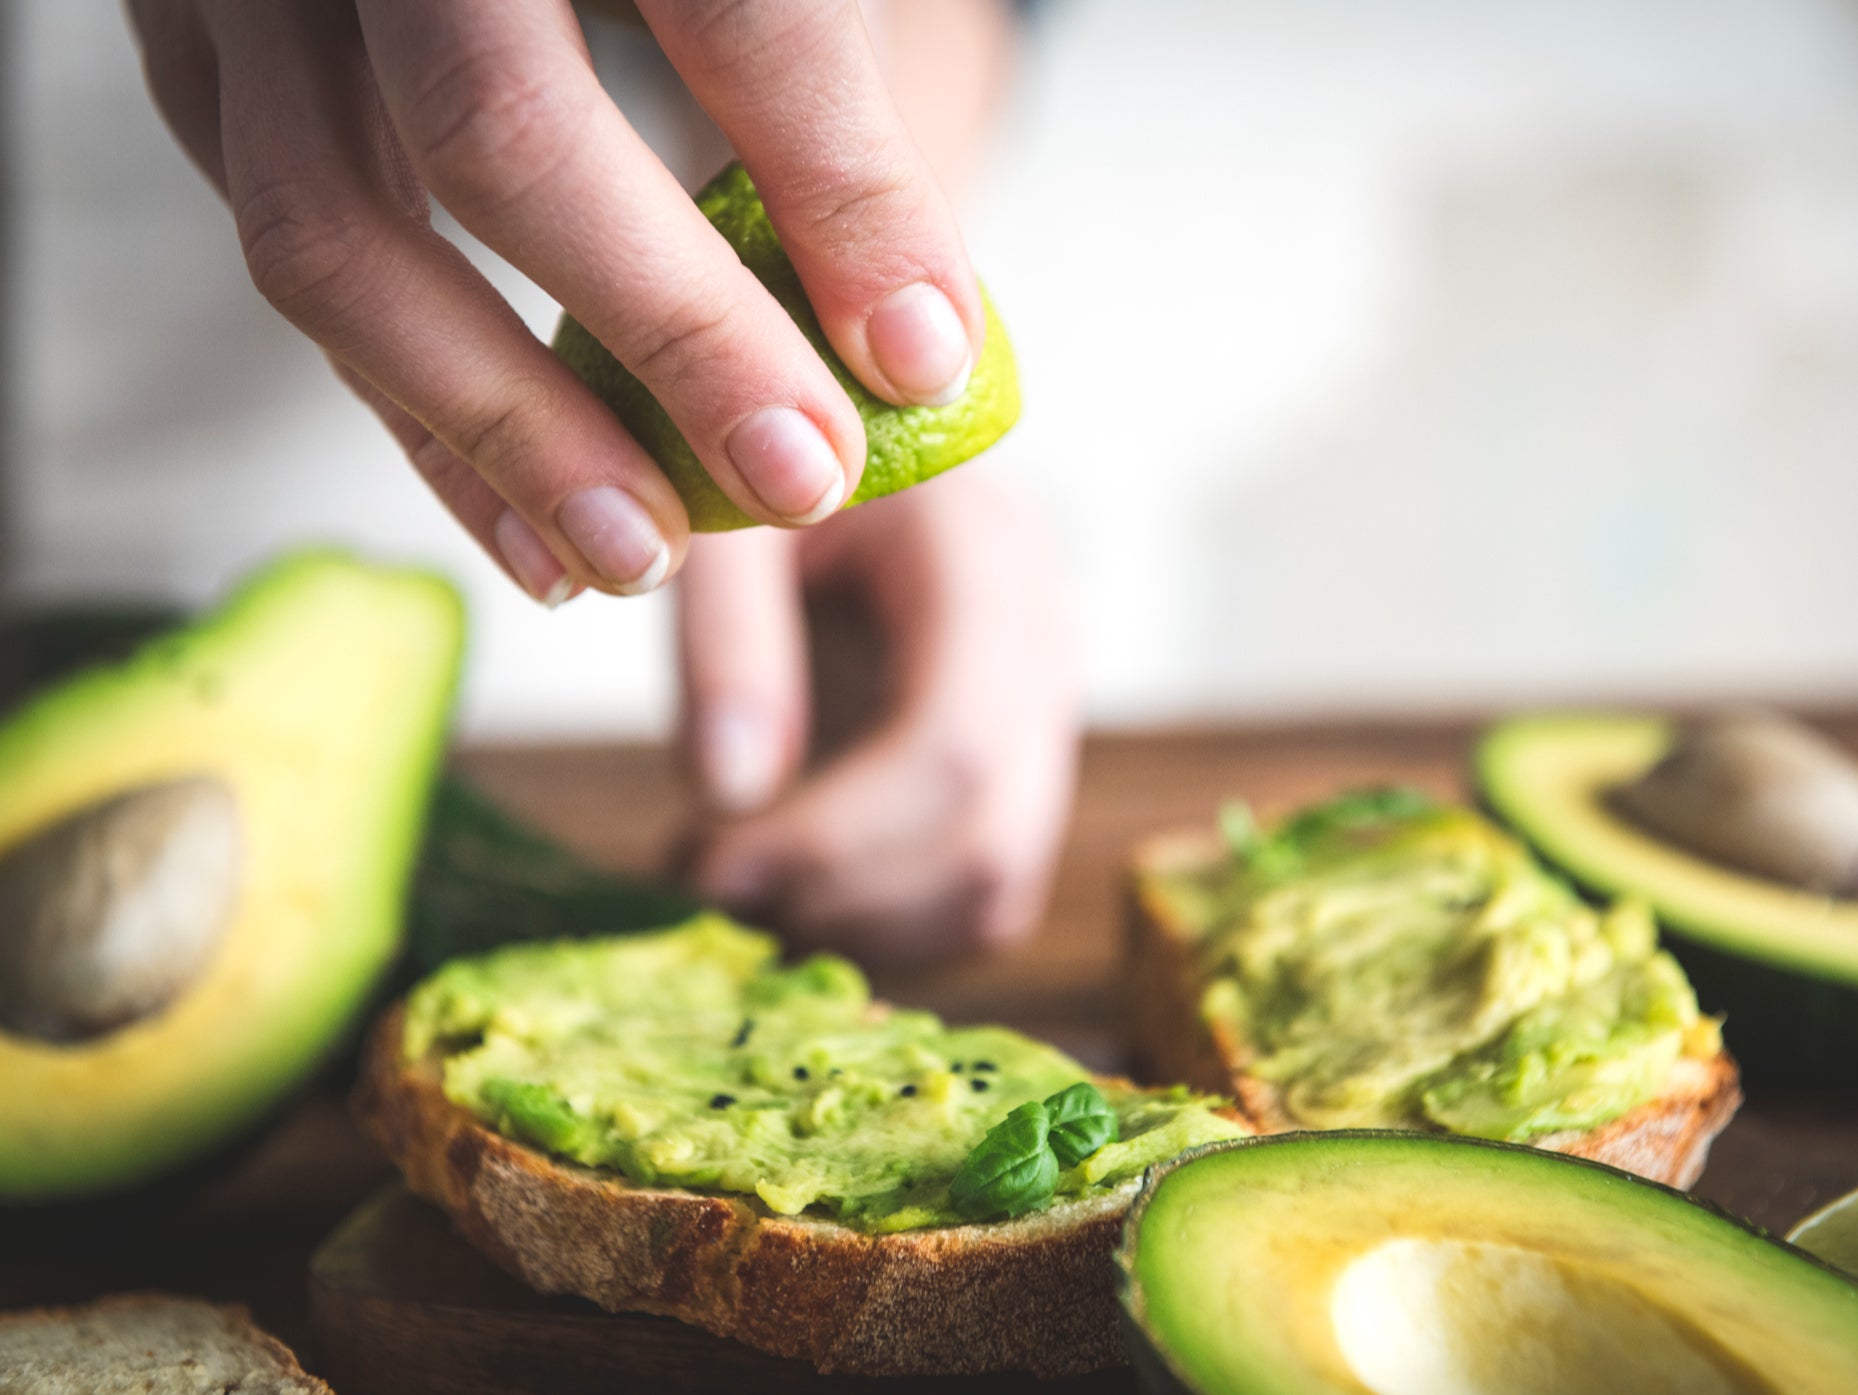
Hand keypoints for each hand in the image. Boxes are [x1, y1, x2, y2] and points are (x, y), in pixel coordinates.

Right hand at [127, 0, 982, 601]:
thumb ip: (817, 100)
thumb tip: (915, 343)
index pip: (733, 13)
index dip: (836, 188)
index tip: (922, 357)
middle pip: (498, 131)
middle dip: (672, 335)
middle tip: (801, 479)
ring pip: (335, 236)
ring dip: (511, 434)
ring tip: (645, 554)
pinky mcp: (195, 68)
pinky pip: (294, 273)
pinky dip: (424, 428)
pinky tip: (534, 536)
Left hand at [676, 471, 1078, 963]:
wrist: (824, 437)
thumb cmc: (766, 457)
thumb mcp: (725, 516)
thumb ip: (727, 638)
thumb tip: (729, 796)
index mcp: (986, 556)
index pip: (956, 744)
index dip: (835, 838)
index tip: (707, 867)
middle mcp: (1045, 642)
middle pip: (987, 839)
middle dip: (839, 898)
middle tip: (705, 894)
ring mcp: (1044, 713)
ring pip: (993, 890)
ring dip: (859, 928)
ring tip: (733, 891)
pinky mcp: (1017, 770)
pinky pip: (978, 897)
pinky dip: (881, 926)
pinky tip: (786, 888)